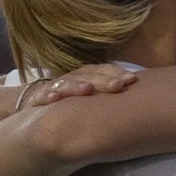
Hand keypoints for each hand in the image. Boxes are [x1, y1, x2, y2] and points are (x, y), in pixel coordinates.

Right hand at [21, 64, 137, 107]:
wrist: (34, 104)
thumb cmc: (70, 103)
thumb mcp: (90, 100)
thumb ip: (109, 98)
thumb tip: (141, 103)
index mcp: (86, 77)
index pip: (102, 70)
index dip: (117, 73)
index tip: (133, 80)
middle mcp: (72, 79)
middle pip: (88, 75)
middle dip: (104, 80)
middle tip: (119, 86)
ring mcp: (54, 87)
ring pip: (66, 83)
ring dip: (77, 85)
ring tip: (88, 90)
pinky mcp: (37, 98)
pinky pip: (41, 95)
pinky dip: (47, 95)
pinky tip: (54, 98)